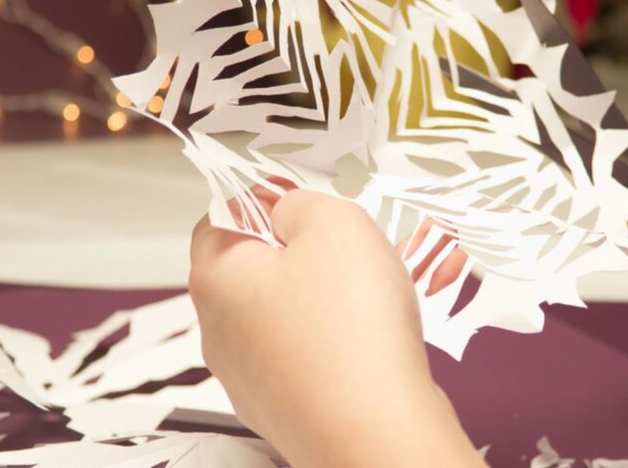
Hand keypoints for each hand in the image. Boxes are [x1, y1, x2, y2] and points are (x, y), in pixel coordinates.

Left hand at [189, 188, 486, 467]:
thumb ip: (301, 202)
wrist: (377, 434)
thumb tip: (287, 213)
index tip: (307, 193)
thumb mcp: (332, 224)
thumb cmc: (350, 325)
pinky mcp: (294, 407)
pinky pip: (324, 350)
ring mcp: (256, 377)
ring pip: (304, 309)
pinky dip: (360, 328)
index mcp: (216, 279)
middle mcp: (223, 331)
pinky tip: (409, 315)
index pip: (221, 218)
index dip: (265, 196)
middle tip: (365, 232)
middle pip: (266, 266)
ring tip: (412, 265)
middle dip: (321, 243)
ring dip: (352, 283)